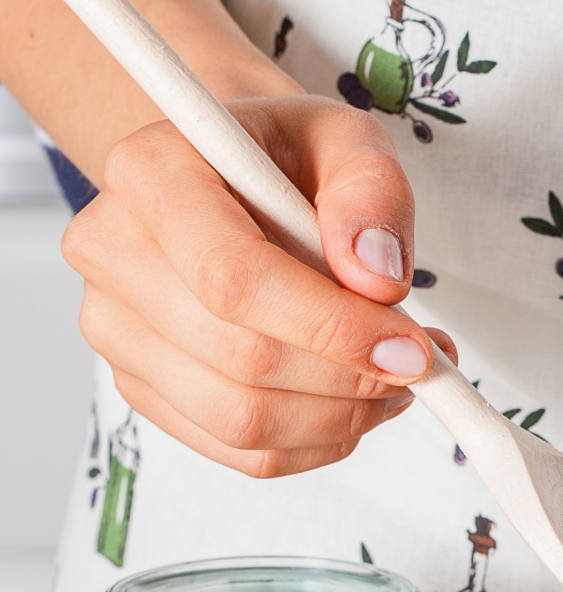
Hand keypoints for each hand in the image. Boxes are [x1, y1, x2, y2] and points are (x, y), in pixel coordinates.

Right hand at [63, 94, 455, 476]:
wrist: (233, 183)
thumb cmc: (287, 159)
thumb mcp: (346, 140)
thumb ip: (371, 193)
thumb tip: (379, 279)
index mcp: (150, 174)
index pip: (234, 280)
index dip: (332, 329)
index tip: (411, 348)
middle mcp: (113, 253)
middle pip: (242, 361)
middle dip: (352, 380)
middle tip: (420, 365)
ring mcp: (117, 330)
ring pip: (242, 421)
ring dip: (343, 418)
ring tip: (395, 380)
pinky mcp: (142, 388)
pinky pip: (242, 452)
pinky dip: (318, 442)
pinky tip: (352, 401)